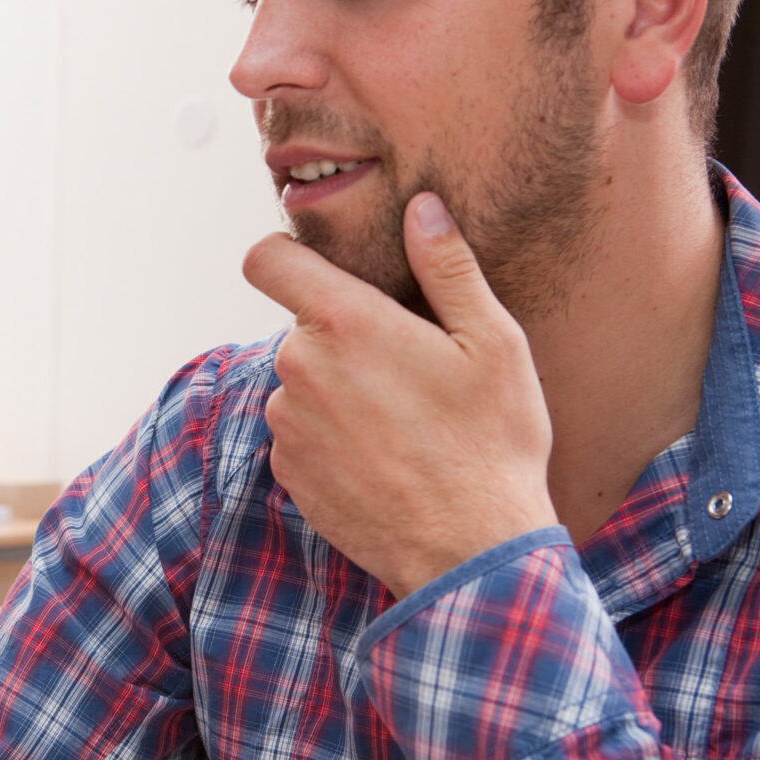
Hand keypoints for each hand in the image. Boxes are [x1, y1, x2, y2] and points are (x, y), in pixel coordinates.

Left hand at [243, 193, 557, 597]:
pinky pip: (300, 432)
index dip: (285, 255)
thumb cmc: (492, 442)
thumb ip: (448, 266)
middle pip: (302, 327)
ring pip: (301, 383)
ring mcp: (286, 424)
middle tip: (407, 369)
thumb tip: (422, 208)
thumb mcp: (493, 343)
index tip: (317, 268)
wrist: (469, 551)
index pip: (266, 260)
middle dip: (343, 337)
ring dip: (337, 391)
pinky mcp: (286, 471)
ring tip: (402, 423)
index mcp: (343, 322)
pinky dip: (331, 437)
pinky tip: (384, 458)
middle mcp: (297, 368)